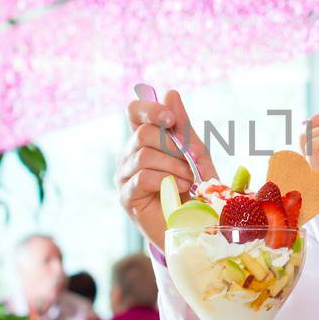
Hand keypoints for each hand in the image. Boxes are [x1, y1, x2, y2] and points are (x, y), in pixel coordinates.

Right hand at [116, 89, 217, 247]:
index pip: (134, 111)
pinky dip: (168, 181)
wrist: (193, 226)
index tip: (171, 119)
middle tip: (190, 162)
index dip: (150, 109)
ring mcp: (124, 176)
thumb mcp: (194, 154)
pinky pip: (144, 177)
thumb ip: (183, 127)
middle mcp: (128, 154)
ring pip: (145, 155)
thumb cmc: (193, 188)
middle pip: (143, 132)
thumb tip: (171, 93)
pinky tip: (180, 190)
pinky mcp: (127, 197)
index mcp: (143, 140)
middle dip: (174, 146)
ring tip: (190, 180)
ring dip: (175, 166)